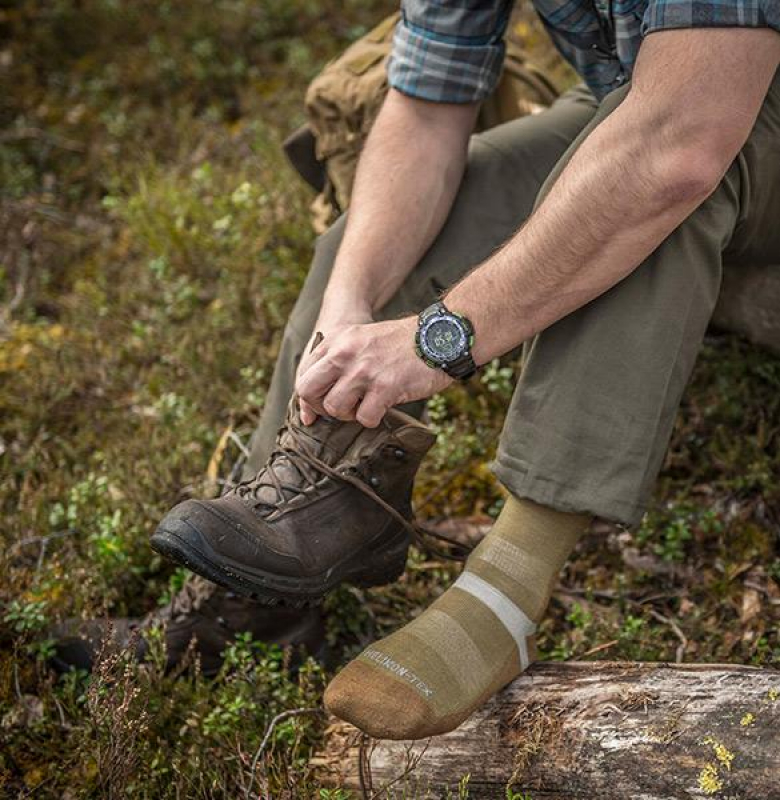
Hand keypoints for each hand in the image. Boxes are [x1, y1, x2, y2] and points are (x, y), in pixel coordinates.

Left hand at [295, 316, 452, 427]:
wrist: (438, 336)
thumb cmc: (401, 343)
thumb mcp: (362, 339)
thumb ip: (338, 360)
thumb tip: (318, 397)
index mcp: (336, 341)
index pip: (304, 375)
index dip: (310, 397)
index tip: (321, 407)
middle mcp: (344, 354)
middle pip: (308, 391)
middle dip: (321, 407)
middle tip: (341, 409)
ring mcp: (363, 370)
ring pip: (334, 408)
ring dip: (348, 415)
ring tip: (365, 406)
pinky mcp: (384, 387)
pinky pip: (364, 418)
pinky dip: (372, 419)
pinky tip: (382, 408)